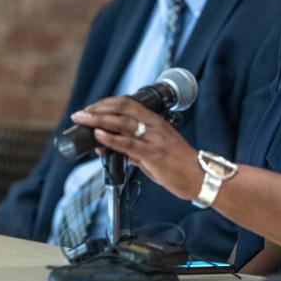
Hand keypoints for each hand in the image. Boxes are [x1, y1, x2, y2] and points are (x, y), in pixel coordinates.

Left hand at [70, 97, 202, 200]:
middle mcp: (154, 126)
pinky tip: (99, 136)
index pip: (127, 103)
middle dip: (97, 109)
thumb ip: (130, 149)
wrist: (200, 177)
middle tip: (80, 114)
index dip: (105, 103)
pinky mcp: (154, 155)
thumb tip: (104, 147)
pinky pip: (129, 144)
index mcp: (155, 121)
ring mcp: (154, 139)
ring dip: (98, 120)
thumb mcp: (153, 152)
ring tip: (83, 120)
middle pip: (122, 108)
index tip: (90, 108)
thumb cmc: (178, 164)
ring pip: (123, 123)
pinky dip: (111, 139)